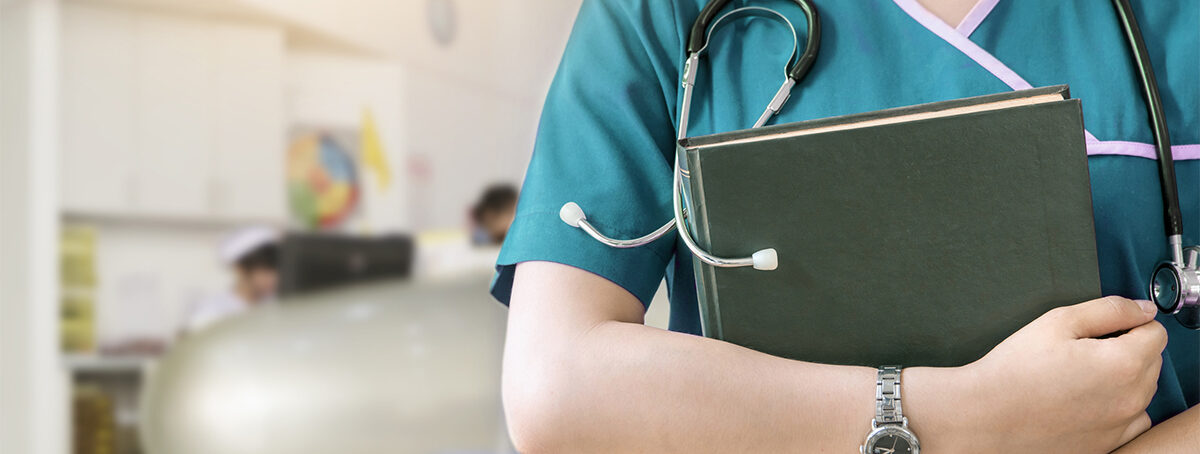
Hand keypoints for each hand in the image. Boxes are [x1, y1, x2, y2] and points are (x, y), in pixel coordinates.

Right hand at [925, 296, 1166, 453]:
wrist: (984, 416)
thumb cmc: (1014, 370)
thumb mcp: (1057, 322)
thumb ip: (1108, 310)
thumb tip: (1142, 309)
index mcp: (1122, 363)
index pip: (1156, 333)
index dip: (1132, 323)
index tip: (1107, 327)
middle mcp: (1130, 399)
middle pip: (1152, 362)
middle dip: (1129, 349)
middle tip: (1084, 349)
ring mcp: (1120, 426)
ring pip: (1142, 392)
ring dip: (1125, 379)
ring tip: (1081, 376)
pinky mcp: (1107, 444)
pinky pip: (1130, 421)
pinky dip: (1117, 408)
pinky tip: (1085, 401)